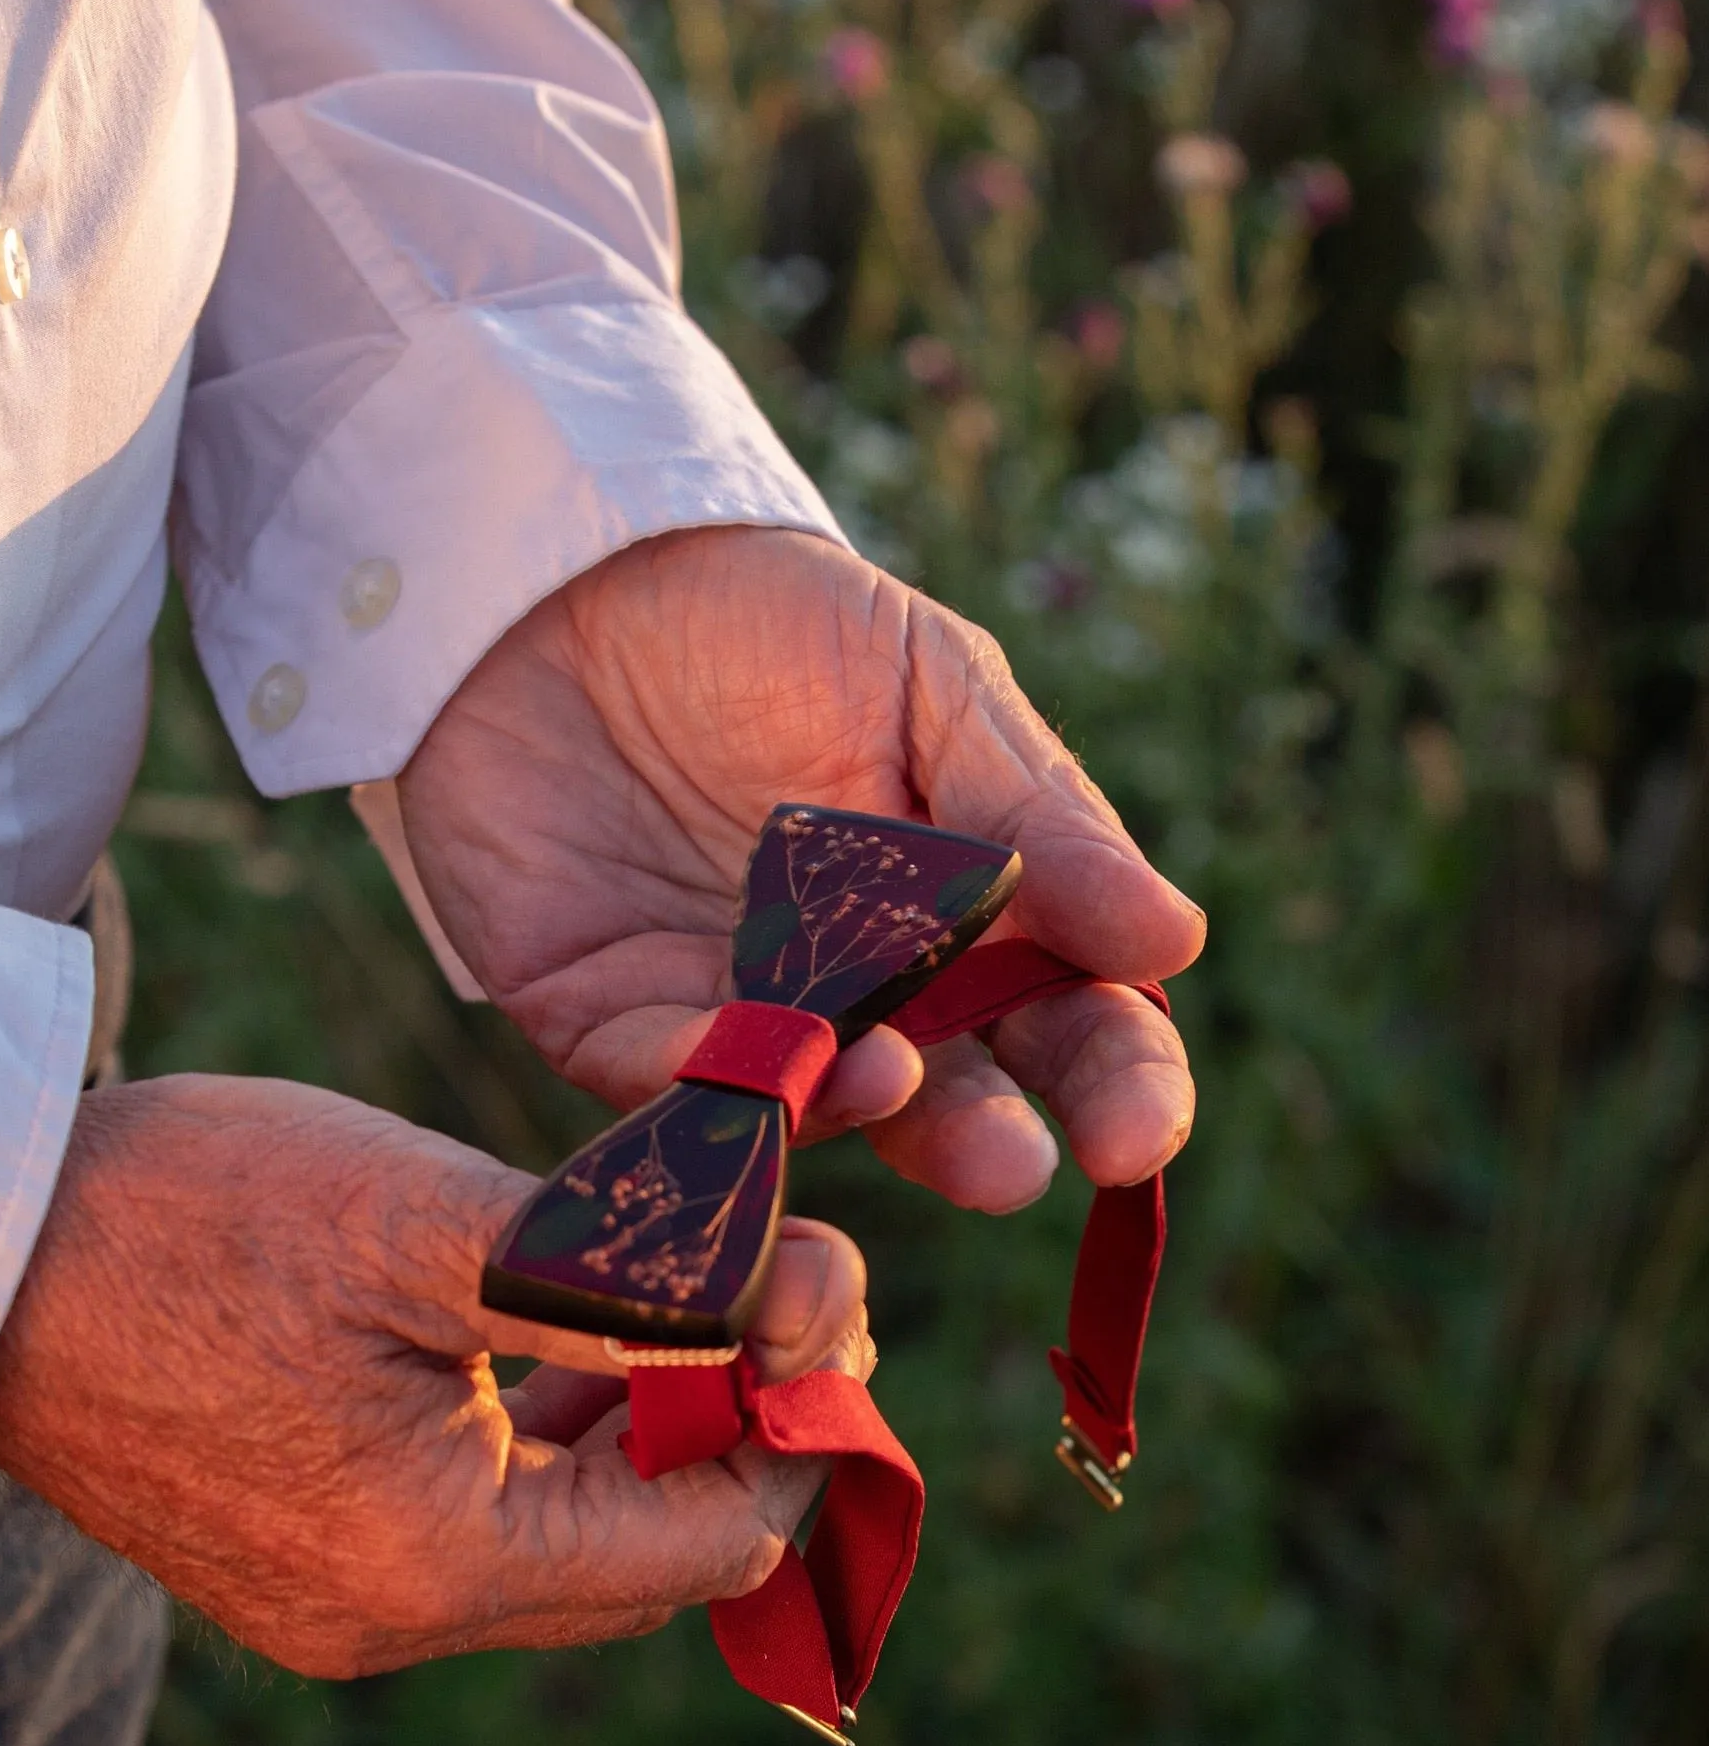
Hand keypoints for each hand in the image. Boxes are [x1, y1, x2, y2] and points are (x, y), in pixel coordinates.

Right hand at [0, 1075, 867, 1676]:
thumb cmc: (193, 1213)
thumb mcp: (431, 1223)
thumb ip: (620, 1287)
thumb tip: (776, 1317)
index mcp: (435, 1558)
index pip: (707, 1544)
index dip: (794, 1425)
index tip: (824, 1305)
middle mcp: (393, 1614)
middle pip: (646, 1558)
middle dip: (734, 1426)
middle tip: (772, 1293)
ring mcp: (342, 1597)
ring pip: (569, 1540)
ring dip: (649, 1432)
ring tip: (693, 1303)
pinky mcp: (305, 1553)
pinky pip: (483, 1523)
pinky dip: (556, 1441)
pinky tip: (582, 1340)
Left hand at [399, 527, 1203, 1213]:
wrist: (572, 578)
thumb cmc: (775, 620)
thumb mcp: (928, 681)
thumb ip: (1037, 815)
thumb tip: (1173, 941)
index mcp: (972, 923)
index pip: (1071, 1026)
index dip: (1117, 1086)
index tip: (1136, 1132)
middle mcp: (863, 999)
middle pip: (946, 1101)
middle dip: (982, 1144)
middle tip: (1014, 1167)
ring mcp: (735, 1019)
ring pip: (801, 1110)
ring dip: (844, 1114)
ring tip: (883, 1082)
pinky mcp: (605, 1019)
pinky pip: (652, 1075)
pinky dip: (694, 1079)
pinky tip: (733, 1059)